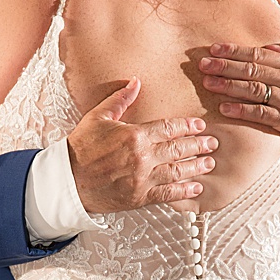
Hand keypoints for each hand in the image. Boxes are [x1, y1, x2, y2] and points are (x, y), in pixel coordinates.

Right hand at [68, 78, 216, 213]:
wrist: (66, 180)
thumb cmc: (80, 148)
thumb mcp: (97, 117)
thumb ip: (120, 99)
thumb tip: (135, 82)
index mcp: (133, 135)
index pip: (169, 128)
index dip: (187, 126)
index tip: (199, 125)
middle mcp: (141, 157)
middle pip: (178, 149)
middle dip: (199, 145)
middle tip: (212, 143)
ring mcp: (142, 179)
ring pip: (177, 171)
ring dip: (196, 167)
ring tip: (210, 163)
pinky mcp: (140, 197)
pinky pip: (168, 194)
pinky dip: (184, 191)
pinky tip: (196, 187)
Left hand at [199, 40, 279, 168]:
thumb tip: (268, 45)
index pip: (259, 53)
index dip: (234, 50)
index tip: (214, 49)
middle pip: (253, 69)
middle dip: (225, 66)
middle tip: (203, 65)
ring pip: (254, 89)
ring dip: (228, 86)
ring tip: (208, 84)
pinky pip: (261, 113)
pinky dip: (241, 110)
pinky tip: (224, 108)